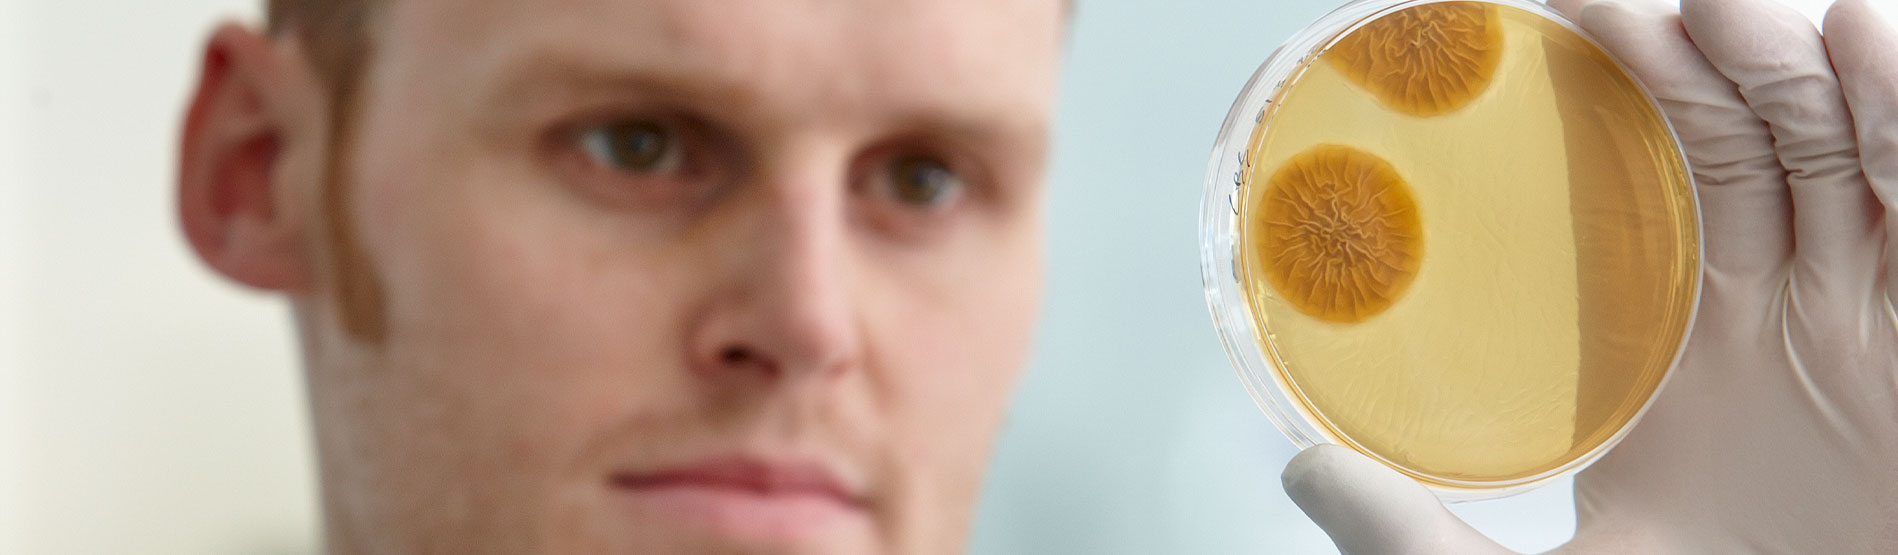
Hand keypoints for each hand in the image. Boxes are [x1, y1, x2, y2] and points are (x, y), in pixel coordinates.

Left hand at [1280, 0, 1897, 551]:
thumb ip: (1419, 540)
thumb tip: (1304, 478)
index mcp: (1699, 346)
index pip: (1676, 175)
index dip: (1637, 87)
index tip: (1565, 18)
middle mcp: (1794, 308)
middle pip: (1757, 140)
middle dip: (1702, 56)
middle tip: (1619, 3)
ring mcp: (1876, 314)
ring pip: (1843, 152)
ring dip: (1798, 68)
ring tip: (1729, 15)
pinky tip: (1862, 45)